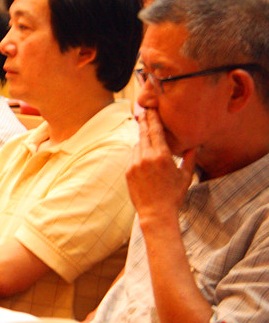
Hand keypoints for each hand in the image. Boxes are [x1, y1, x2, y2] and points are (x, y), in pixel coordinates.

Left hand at [126, 109, 195, 223]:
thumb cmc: (174, 196)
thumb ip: (189, 159)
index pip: (156, 132)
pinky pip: (132, 157)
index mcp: (162, 156)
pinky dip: (137, 153)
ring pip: (137, 145)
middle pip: (144, 134)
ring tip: (146, 134)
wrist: (156, 213)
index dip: (153, 119)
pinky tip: (142, 153)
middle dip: (144, 122)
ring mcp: (135, 165)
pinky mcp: (128, 172)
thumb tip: (194, 147)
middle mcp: (147, 158)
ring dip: (142, 140)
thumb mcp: (186, 177)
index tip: (151, 109)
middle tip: (144, 111)